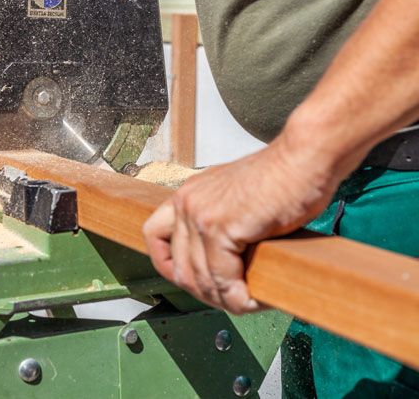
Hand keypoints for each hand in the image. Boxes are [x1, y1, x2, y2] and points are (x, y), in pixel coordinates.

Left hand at [142, 134, 342, 313]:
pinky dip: (238, 296)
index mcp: (188, 194)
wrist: (306, 157)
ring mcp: (200, 214)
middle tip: (231, 301)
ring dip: (225, 300)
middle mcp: (187, 202)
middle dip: (204, 292)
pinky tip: (253, 299)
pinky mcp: (220, 226)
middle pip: (178, 266)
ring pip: (200, 277)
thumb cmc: (285, 176)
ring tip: (248, 303)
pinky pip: (221, 277)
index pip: (155, 237)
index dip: (170, 267)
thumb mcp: (239, 198)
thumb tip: (224, 267)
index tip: (193, 283)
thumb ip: (223, 224)